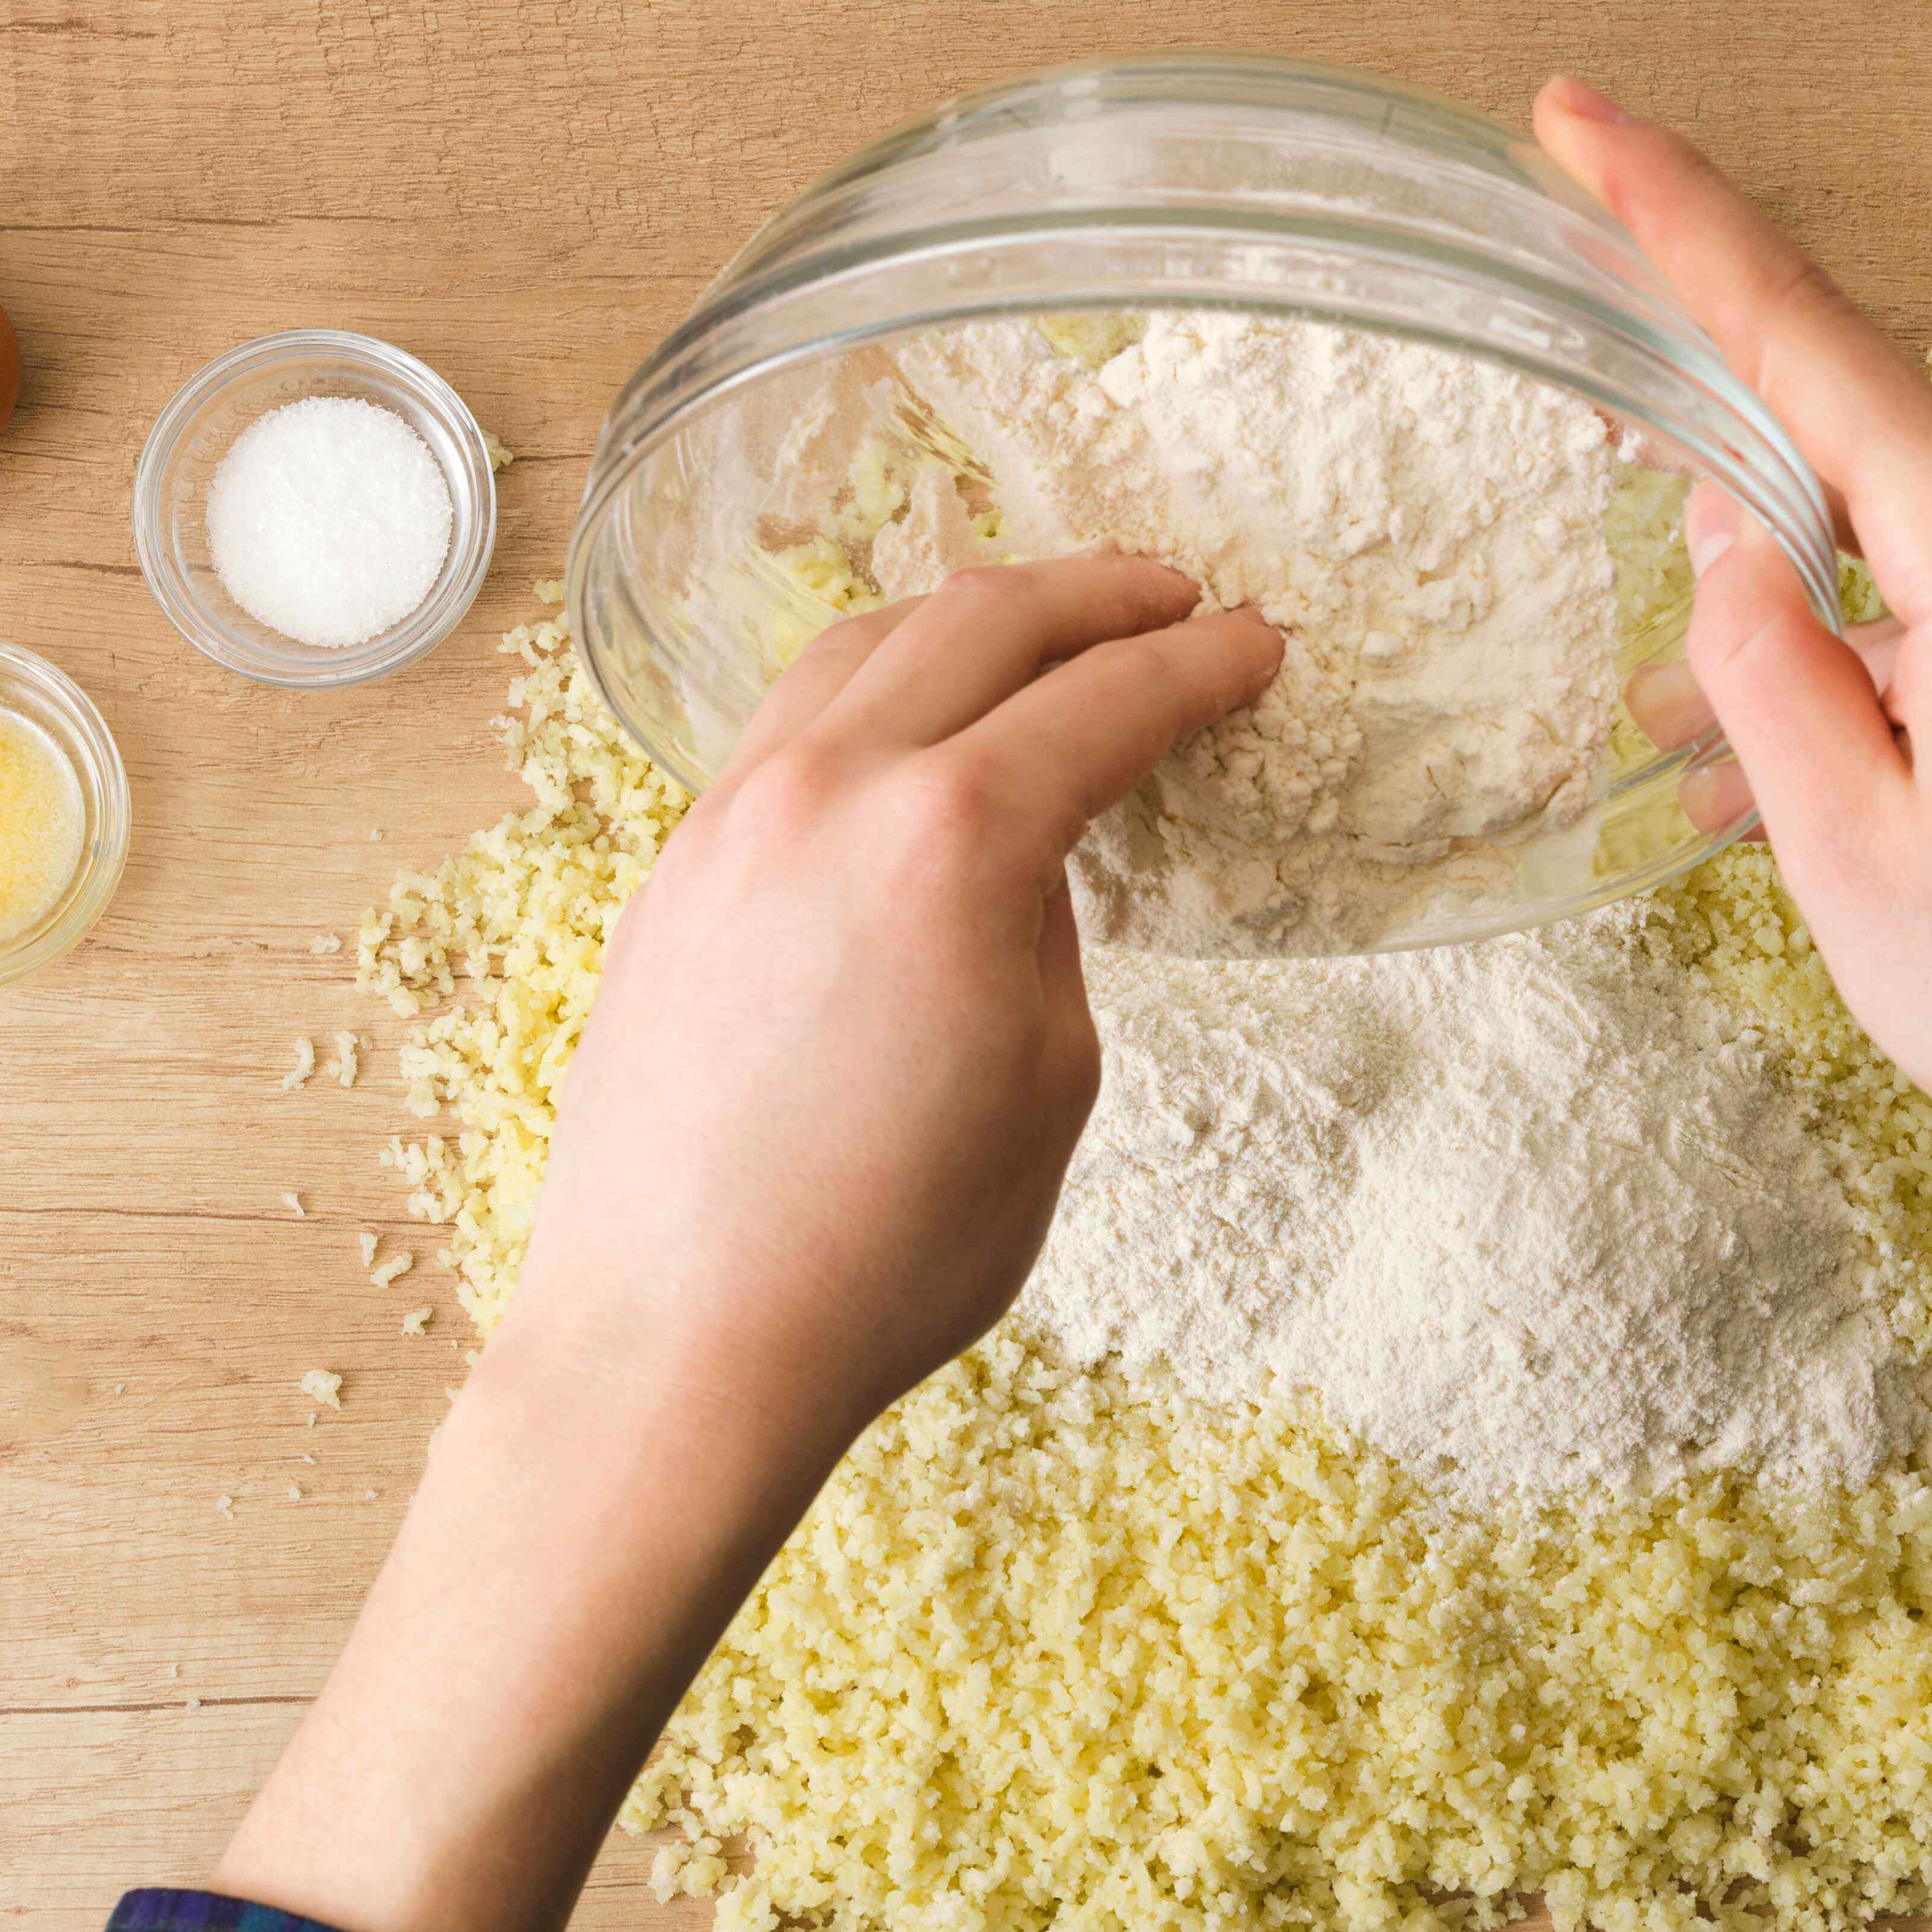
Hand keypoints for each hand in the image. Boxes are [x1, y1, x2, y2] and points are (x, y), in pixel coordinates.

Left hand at [213, 559, 1278, 1931]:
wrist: (682, 1337)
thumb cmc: (886, 1248)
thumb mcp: (1046, 1087)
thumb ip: (1049, 938)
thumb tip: (1021, 872)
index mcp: (954, 837)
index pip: (1109, 699)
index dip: (1200, 664)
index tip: (1255, 646)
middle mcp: (831, 788)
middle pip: (982, 620)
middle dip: (1095, 594)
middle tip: (1169, 597)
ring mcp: (733, 818)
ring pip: (862, 645)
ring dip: (970, 617)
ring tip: (1038, 629)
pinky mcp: (676, 871)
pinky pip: (787, 723)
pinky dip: (873, 686)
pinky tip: (906, 723)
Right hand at [1534, 80, 1931, 1760]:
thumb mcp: (1846, 849)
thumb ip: (1763, 665)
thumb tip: (1729, 534)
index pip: (1807, 345)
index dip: (1678, 223)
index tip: (1581, 120)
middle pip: (1851, 471)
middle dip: (1729, 544)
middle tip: (1646, 664)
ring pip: (1909, 563)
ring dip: (1809, 652)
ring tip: (1713, 782)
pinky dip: (1894, 674)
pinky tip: (1825, 785)